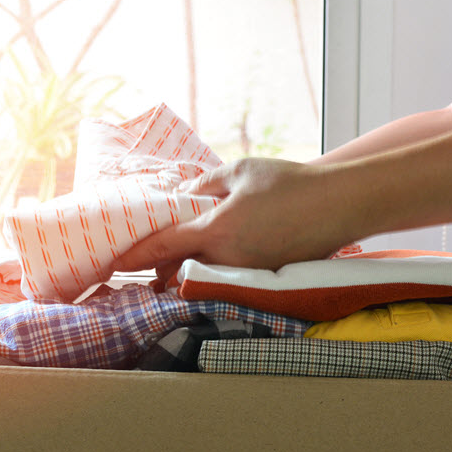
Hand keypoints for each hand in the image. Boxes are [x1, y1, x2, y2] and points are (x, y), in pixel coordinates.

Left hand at [112, 157, 363, 273]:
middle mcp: (227, 260)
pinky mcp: (264, 280)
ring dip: (185, 273)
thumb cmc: (289, 182)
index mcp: (216, 230)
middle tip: (143, 268)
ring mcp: (246, 274)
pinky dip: (214, 272)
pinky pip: (227, 280)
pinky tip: (212, 262)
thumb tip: (185, 192)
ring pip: (202, 278)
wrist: (338, 204)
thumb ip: (205, 182)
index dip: (134, 256)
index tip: (113, 263)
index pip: (162, 248)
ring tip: (171, 269)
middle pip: (177, 272)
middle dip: (158, 271)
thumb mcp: (240, 171)